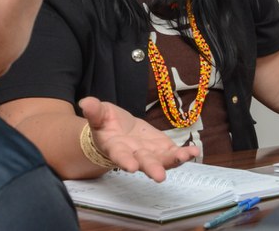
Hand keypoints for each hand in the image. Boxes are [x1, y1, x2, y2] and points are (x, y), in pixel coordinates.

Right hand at [79, 96, 199, 181]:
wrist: (117, 131)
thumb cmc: (106, 124)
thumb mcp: (98, 115)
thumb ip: (94, 111)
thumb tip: (85, 103)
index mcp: (116, 147)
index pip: (120, 155)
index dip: (125, 161)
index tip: (132, 167)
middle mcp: (134, 154)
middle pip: (143, 162)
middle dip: (152, 167)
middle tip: (159, 176)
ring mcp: (150, 153)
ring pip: (162, 159)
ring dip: (174, 160)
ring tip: (185, 156)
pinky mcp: (161, 148)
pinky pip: (173, 153)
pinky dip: (184, 153)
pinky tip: (193, 151)